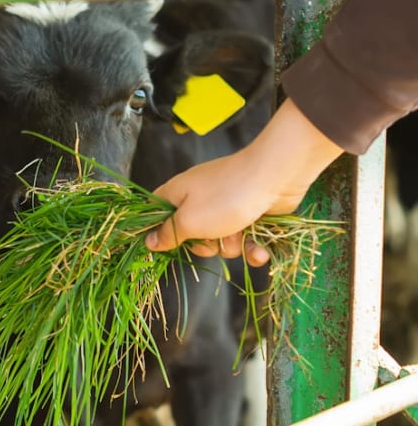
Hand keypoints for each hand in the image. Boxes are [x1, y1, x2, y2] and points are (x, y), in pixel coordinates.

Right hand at [144, 98, 343, 264]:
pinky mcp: (249, 213)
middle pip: (191, 236)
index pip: (156, 214)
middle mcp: (200, 199)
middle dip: (205, 245)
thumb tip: (148, 242)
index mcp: (178, 195)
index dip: (159, 232)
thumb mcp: (189, 221)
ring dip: (232, 245)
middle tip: (213, 238)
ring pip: (220, 242)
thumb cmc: (226, 196)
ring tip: (241, 233)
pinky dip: (252, 247)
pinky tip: (259, 249)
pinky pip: (244, 240)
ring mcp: (225, 206)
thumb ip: (168, 234)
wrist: (276, 176)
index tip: (165, 246)